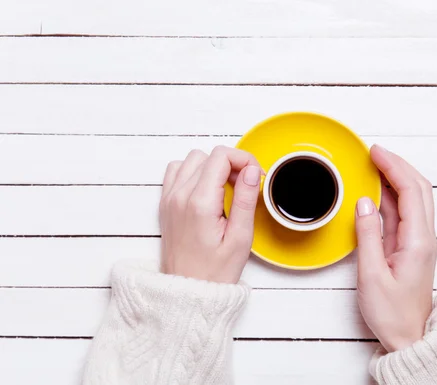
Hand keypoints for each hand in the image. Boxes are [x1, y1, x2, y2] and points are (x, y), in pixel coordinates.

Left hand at [159, 146, 261, 283]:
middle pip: (207, 155)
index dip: (243, 159)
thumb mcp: (240, 238)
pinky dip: (194, 173)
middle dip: (230, 164)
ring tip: (226, 189)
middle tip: (244, 186)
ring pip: (191, 160)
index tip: (254, 176)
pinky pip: (176, 171)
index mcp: (199, 203)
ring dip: (211, 167)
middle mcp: (179, 196)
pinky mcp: (165, 204)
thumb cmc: (215, 272)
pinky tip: (207, 191)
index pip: (221, 156)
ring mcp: (169, 199)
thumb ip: (246, 199)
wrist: (187, 293)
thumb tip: (251, 170)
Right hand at [354, 145, 436, 351]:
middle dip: (398, 165)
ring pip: (413, 198)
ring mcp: (419, 242)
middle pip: (418, 188)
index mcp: (418, 242)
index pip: (410, 191)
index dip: (393, 167)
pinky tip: (377, 191)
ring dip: (396, 178)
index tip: (375, 152)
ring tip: (374, 165)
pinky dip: (392, 196)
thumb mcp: (371, 276)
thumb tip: (364, 203)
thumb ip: (367, 236)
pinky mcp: (411, 247)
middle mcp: (424, 238)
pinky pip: (404, 213)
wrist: (410, 337)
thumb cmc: (393, 314)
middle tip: (375, 152)